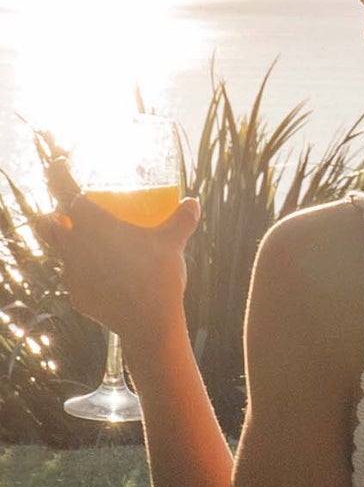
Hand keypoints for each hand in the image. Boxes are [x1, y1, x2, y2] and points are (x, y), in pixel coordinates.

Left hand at [35, 161, 199, 351]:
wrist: (148, 321)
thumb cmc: (159, 275)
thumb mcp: (172, 244)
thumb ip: (182, 220)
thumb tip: (193, 202)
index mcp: (94, 225)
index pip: (65, 192)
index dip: (58, 175)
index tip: (59, 165)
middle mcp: (75, 246)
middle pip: (48, 224)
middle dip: (54, 216)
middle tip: (68, 215)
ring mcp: (72, 273)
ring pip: (60, 253)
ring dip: (70, 246)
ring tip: (91, 248)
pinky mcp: (77, 295)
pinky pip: (76, 280)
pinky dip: (86, 275)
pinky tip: (105, 279)